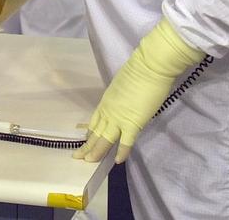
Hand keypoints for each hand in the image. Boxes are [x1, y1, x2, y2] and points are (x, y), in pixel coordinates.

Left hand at [74, 18, 204, 163]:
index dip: (89, 132)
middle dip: (87, 146)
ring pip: (105, 139)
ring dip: (97, 152)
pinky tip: (117, 161)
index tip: (85, 139)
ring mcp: (119, 118)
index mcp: (106, 101)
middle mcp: (108, 111)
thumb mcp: (121, 86)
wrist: (150, 66)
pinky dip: (121, 152)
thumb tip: (123, 104)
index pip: (95, 120)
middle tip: (78, 156)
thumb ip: (119, 98)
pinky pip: (126, 142)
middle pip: (96, 132)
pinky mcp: (132, 123)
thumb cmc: (139, 71)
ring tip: (89, 162)